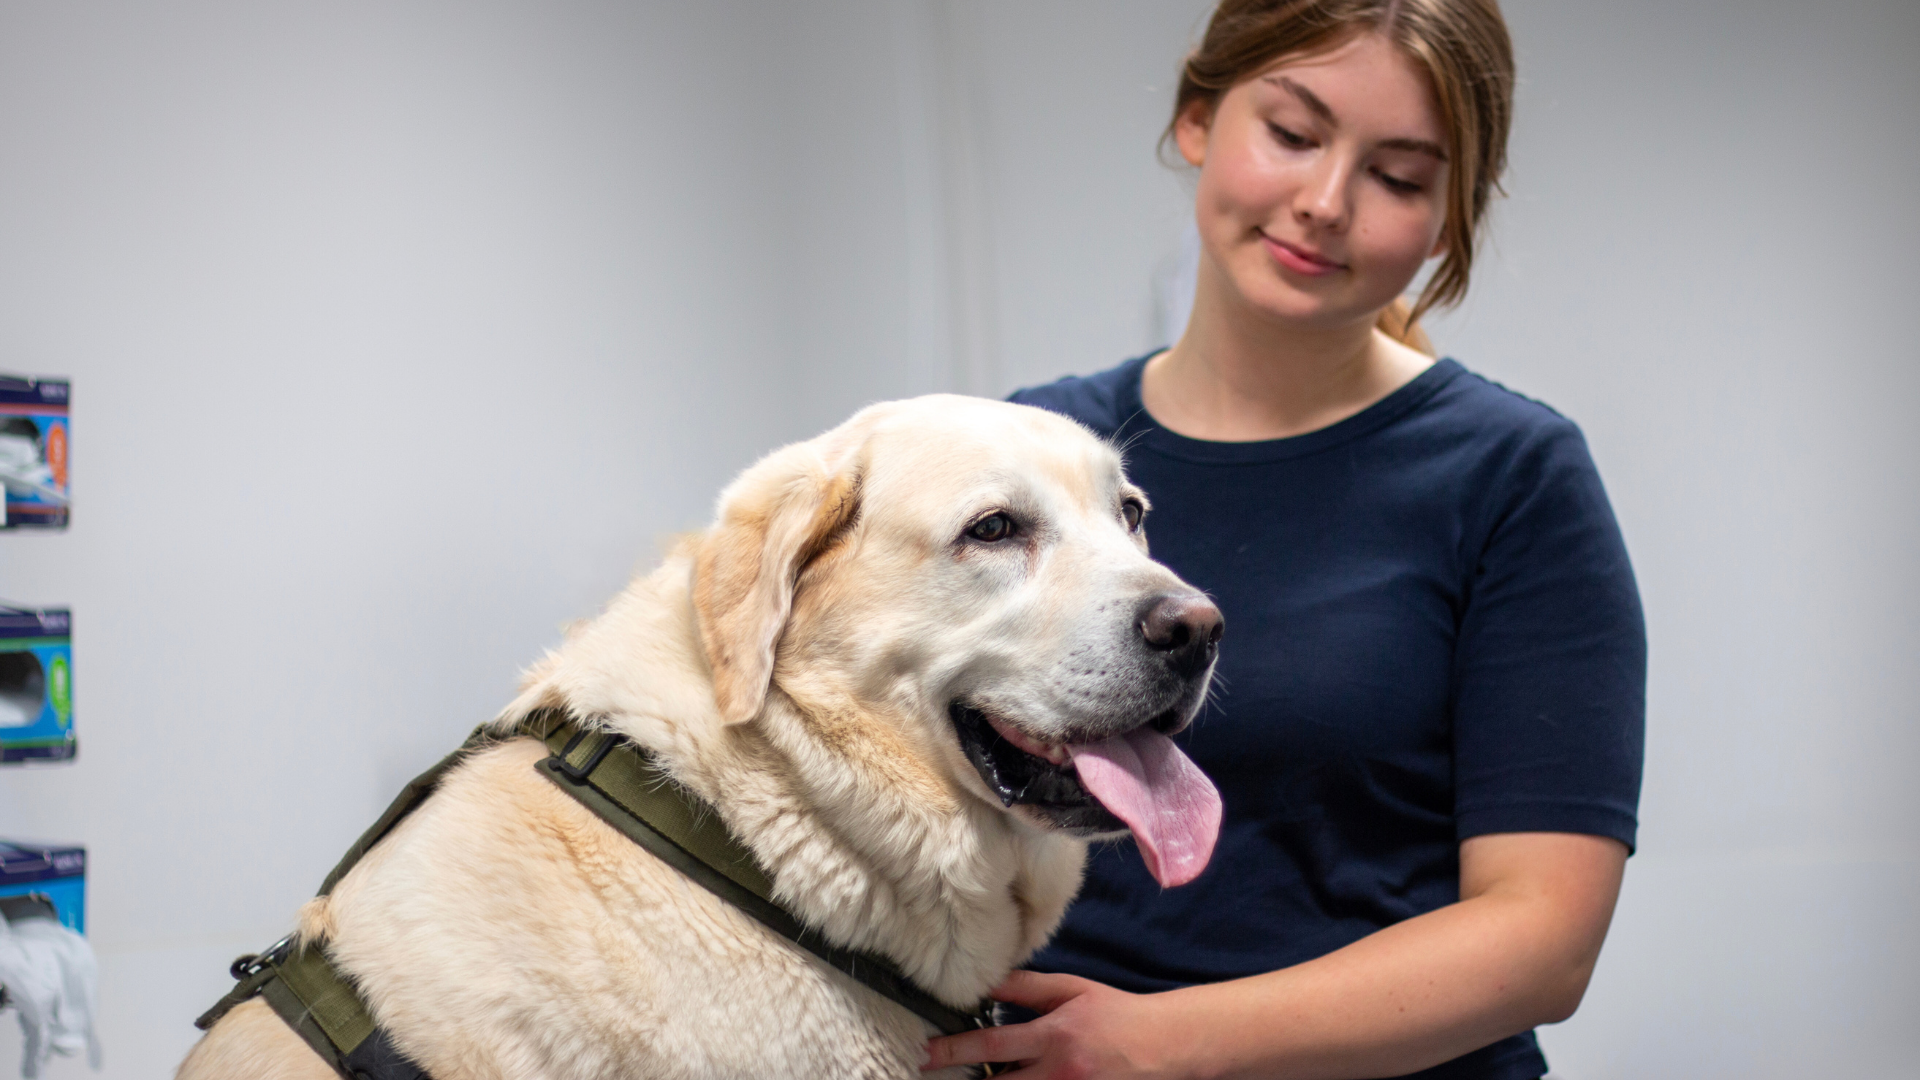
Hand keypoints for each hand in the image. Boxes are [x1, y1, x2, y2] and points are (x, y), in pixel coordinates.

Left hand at [923, 970, 1192, 1079]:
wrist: (1166, 1045)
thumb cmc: (1116, 1013)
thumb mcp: (1072, 990)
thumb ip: (1028, 987)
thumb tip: (986, 979)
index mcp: (1053, 1036)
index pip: (992, 1046)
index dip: (953, 1050)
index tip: (925, 1053)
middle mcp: (1059, 1072)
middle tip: (932, 1071)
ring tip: (977, 1077)